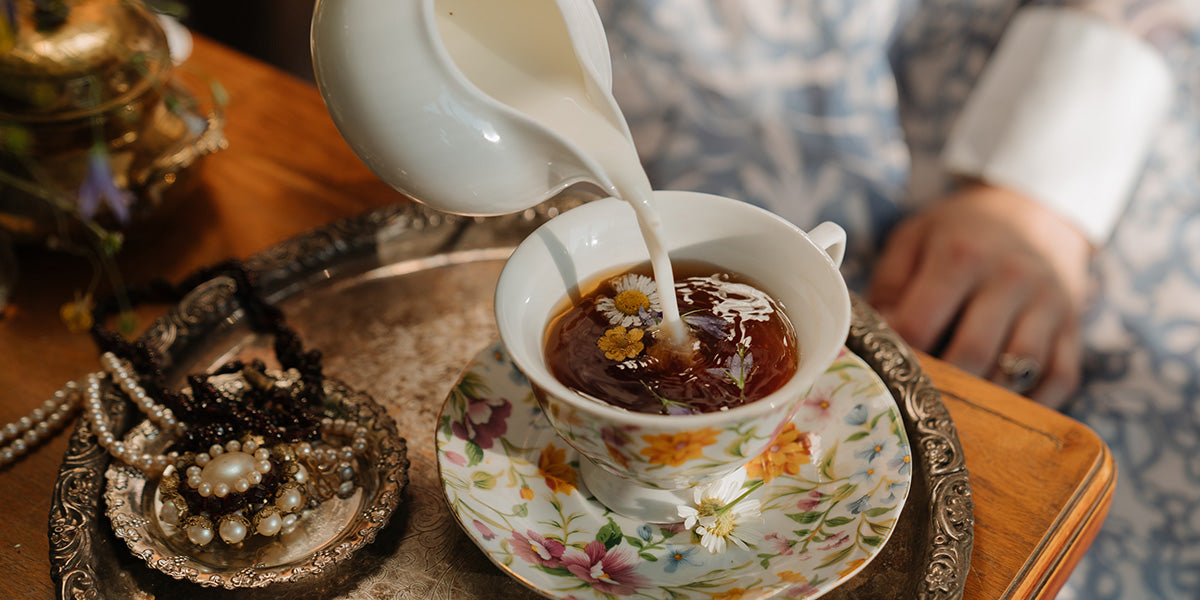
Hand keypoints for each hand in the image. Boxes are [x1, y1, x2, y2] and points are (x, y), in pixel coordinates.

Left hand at [867, 183, 1091, 407]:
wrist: (1033, 211)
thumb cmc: (960, 233)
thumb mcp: (914, 239)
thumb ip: (888, 287)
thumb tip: (871, 340)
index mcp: (961, 256)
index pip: (920, 326)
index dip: (895, 356)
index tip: (881, 371)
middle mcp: (1011, 280)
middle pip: (971, 355)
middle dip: (939, 387)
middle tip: (914, 403)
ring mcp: (1049, 306)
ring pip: (1017, 373)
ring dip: (984, 399)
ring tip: (953, 410)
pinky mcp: (1072, 330)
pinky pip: (1059, 380)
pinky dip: (1030, 406)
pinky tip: (999, 410)